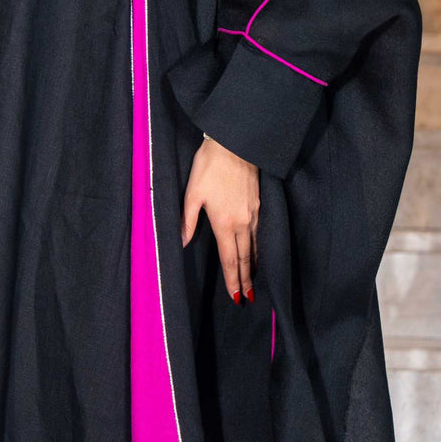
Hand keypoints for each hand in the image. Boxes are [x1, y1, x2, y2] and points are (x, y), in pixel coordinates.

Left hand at [181, 134, 258, 303]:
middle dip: (245, 279)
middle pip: (245, 257)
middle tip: (247, 297)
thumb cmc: (210, 167)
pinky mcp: (258, 204)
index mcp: (224, 223)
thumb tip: (182, 243)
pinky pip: (259, 232)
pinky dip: (257, 247)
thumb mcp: (192, 193)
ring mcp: (253, 213)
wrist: (235, 144)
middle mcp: (242, 223)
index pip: (230, 259)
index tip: (236, 297)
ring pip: (254, 246)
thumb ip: (188, 220)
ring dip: (253, 265)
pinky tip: (256, 250)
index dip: (233, 280)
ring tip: (252, 279)